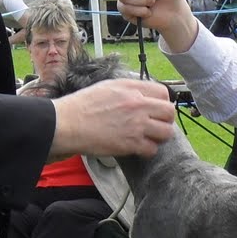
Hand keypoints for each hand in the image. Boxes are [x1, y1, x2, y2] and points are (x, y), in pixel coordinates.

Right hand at [48, 77, 176, 159]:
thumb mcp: (108, 87)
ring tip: (147, 137)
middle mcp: (138, 105)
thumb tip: (144, 95)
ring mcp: (136, 125)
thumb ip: (130, 89)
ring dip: (158, 136)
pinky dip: (146, 150)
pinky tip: (137, 147)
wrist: (68, 123)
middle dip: (164, 120)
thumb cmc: (83, 106)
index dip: (161, 103)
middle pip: (169, 112)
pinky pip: (152, 149)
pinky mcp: (131, 143)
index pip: (163, 93)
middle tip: (154, 125)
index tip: (155, 110)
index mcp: (132, 88)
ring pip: (166, 132)